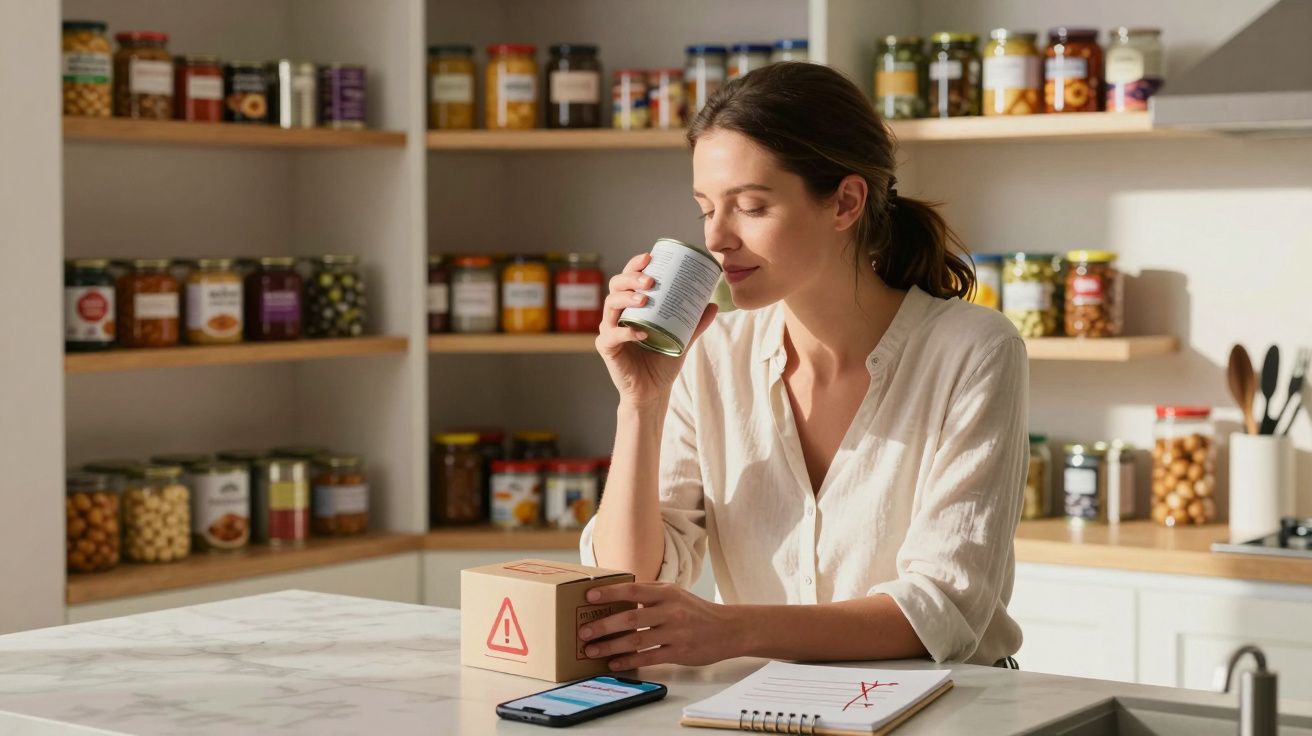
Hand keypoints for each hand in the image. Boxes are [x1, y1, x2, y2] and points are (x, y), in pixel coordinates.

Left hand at [578, 582, 742, 670]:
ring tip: (592, 650)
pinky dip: (629, 660)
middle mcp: (670, 611)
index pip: (633, 590)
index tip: (589, 596)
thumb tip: (616, 596)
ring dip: (611, 646)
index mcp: (666, 592)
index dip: (610, 593)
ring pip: (637, 640)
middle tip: (583, 631)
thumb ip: (649, 594)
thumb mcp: (675, 594)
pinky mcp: (679, 652)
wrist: (727, 629)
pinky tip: (614, 662)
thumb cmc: (695, 611)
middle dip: (603, 625)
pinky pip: (649, 657)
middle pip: (631, 617)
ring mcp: (675, 632)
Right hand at [596, 253, 717, 408]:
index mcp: (631, 307)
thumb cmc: (662, 362)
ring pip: (610, 306)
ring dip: (626, 299)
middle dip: (631, 278)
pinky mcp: (607, 348)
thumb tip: (713, 304)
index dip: (635, 265)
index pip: (628, 279)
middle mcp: (617, 315)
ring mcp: (609, 331)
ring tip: (644, 300)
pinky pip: (611, 336)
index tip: (650, 257)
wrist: (653, 391)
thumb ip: (695, 323)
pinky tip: (640, 332)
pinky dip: (625, 331)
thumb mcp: (682, 339)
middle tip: (651, 281)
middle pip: (616, 286)